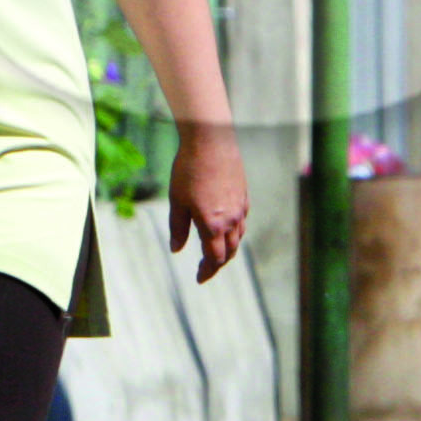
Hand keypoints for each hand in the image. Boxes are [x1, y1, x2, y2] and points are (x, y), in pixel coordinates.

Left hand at [166, 127, 248, 282]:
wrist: (211, 141)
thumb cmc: (189, 170)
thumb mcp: (177, 201)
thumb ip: (178, 228)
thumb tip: (176, 250)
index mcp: (212, 225)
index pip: (214, 258)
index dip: (207, 271)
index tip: (199, 278)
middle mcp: (231, 220)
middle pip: (229, 252)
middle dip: (218, 264)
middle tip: (206, 270)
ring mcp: (240, 208)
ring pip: (238, 238)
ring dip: (227, 250)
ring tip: (216, 253)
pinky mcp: (243, 195)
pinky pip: (242, 222)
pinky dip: (234, 233)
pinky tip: (226, 230)